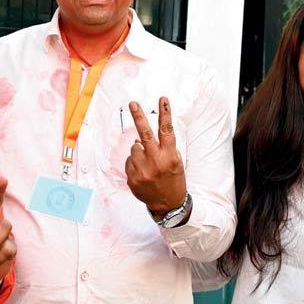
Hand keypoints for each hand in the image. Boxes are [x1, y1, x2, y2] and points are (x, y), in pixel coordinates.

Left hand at [124, 98, 186, 214]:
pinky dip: (134, 163)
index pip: (167, 130)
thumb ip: (161, 148)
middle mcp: (156, 161)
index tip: (163, 99)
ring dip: (139, 151)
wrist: (168, 204)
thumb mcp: (174, 162)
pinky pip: (129, 161)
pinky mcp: (133, 178)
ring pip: (134, 148)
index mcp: (169, 156)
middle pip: (145, 134)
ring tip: (148, 163)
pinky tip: (143, 173)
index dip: (165, 113)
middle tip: (132, 103)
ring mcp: (143, 170)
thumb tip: (139, 137)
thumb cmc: (173, 179)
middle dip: (139, 117)